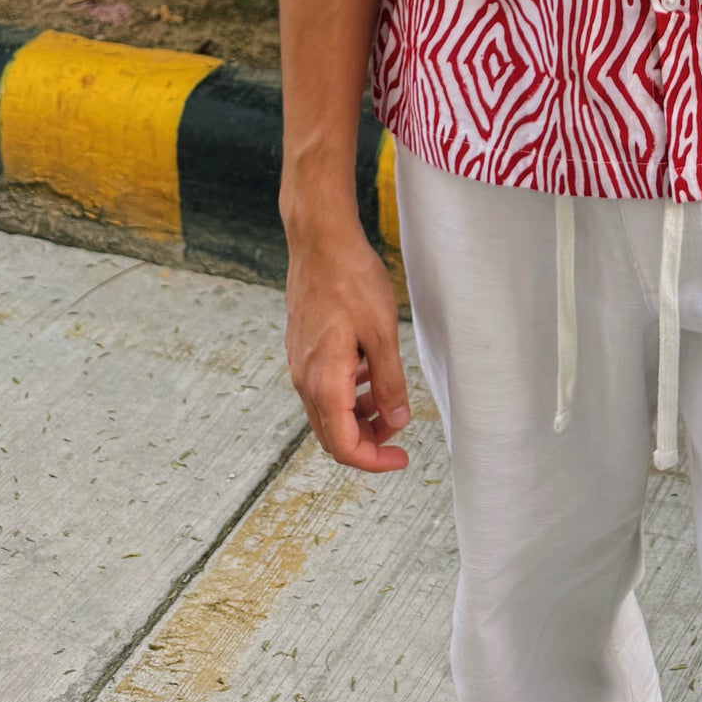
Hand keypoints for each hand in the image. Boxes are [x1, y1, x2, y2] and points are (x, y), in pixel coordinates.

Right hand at [284, 222, 410, 472]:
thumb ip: (389, 382)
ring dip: (358, 416)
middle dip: (368, 441)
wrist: (320, 241)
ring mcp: (300, 362)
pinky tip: (369, 372)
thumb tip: (397, 420)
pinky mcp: (303, 347)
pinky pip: (323, 385)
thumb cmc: (350, 280)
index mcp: (324, 381)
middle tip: (399, 430)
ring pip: (328, 410)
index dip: (373, 461)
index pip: (343, 446)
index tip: (401, 458)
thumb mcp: (382, 333)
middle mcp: (305, 378)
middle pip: (332, 434)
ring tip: (389, 401)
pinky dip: (347, 392)